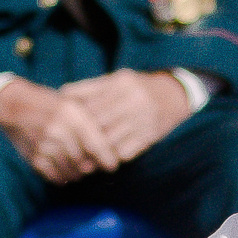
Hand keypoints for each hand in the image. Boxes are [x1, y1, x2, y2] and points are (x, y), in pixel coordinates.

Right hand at [0, 77, 118, 182]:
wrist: (13, 105)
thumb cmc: (49, 104)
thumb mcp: (71, 103)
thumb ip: (89, 122)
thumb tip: (108, 146)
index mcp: (71, 114)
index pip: (95, 144)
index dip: (107, 158)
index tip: (112, 166)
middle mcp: (58, 129)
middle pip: (84, 160)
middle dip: (91, 168)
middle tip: (93, 168)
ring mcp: (44, 144)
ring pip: (70, 170)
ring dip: (77, 174)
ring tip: (80, 171)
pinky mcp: (33, 156)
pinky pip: (53, 175)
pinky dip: (61, 178)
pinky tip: (64, 175)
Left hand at [62, 68, 191, 161]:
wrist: (175, 96)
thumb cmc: (136, 88)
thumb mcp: (116, 79)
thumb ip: (90, 87)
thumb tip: (62, 93)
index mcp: (121, 83)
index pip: (90, 104)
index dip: (74, 117)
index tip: (64, 126)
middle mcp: (133, 100)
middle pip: (98, 124)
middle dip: (82, 136)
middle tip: (68, 146)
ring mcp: (143, 119)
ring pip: (109, 141)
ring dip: (95, 150)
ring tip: (82, 156)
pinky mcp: (149, 136)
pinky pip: (124, 152)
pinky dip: (112, 156)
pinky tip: (104, 157)